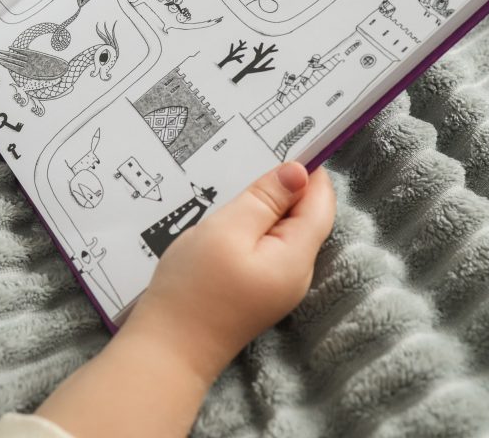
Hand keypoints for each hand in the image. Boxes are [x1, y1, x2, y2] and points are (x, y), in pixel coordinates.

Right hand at [123, 162, 335, 384]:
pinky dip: (255, 224)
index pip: (320, 203)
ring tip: (237, 181)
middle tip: (254, 155)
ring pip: (285, 230)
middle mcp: (296, 273)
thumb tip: (299, 171)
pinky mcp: (258, 289)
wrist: (168, 350)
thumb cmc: (194, 288)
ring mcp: (278, 284)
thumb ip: (266, 199)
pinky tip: (231, 214)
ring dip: (266, 205)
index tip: (287, 140)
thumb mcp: (228, 229)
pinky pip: (268, 245)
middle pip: (305, 216)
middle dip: (286, 185)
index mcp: (297, 258)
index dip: (310, 171)